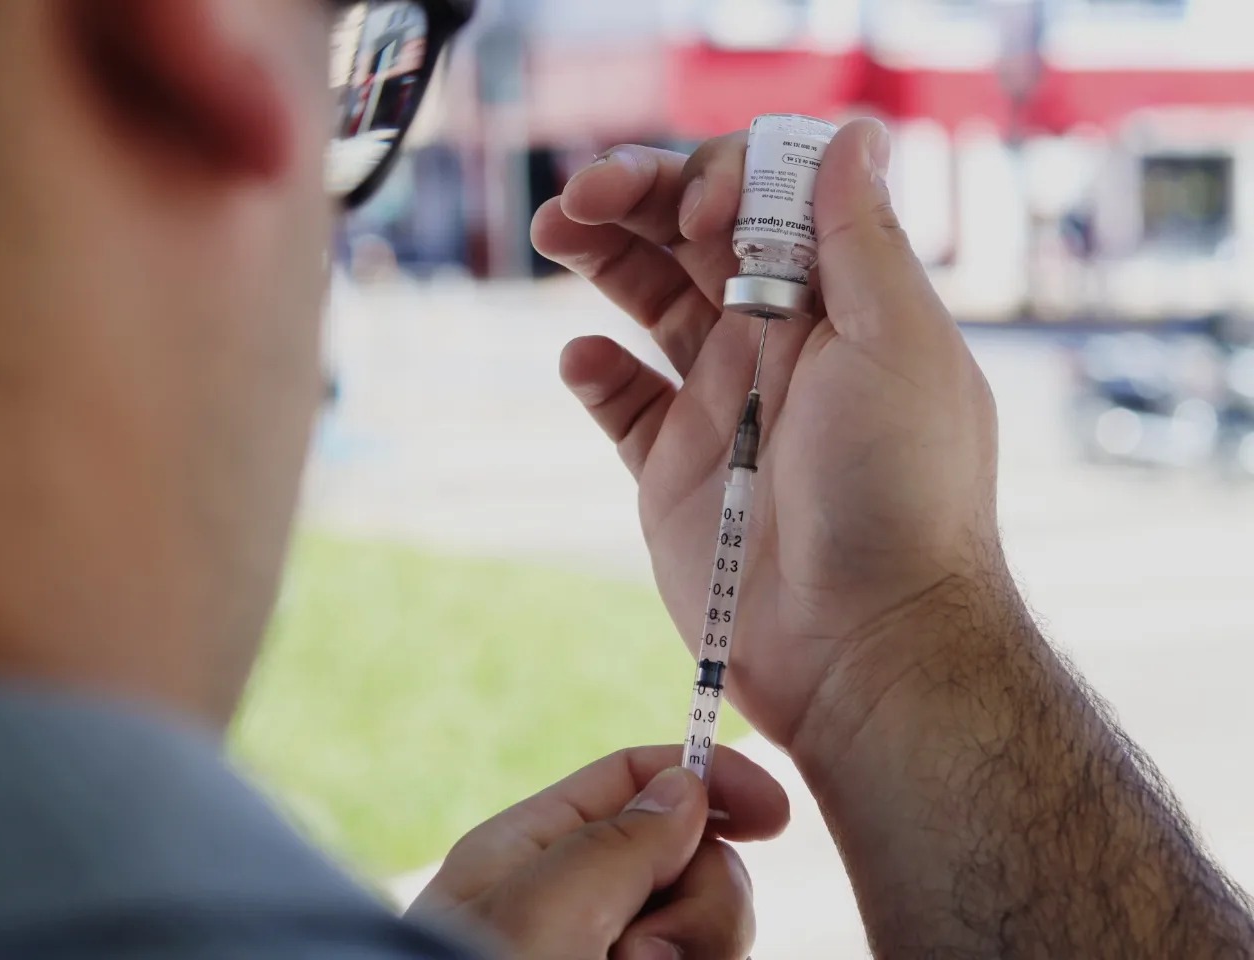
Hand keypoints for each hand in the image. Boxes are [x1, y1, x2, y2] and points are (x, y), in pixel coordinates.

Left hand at [407, 745, 788, 958]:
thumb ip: (614, 844)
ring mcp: (612, 959)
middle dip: (696, 905)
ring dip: (694, 954)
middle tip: (637, 958)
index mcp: (531, 853)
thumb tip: (686, 785)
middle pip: (691, 861)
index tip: (772, 813)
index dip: (705, 779)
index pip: (630, 782)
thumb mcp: (535, 915)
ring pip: (710, 933)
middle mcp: (576, 905)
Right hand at [531, 120, 1000, 750]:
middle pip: (694, 238)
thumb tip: (851, 134)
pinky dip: (594, 370)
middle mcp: (778, 343)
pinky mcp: (672, 468)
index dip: (722, 178)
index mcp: (838, 303)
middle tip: (585, 193)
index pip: (767, 200)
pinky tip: (583, 359)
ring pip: (649, 301)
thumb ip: (863, 238)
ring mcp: (721, 403)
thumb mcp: (898, 346)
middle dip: (640, 196)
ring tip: (555, 229)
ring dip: (602, 255)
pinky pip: (622, 401)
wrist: (863, 647)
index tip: (702, 212)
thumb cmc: (898, 497)